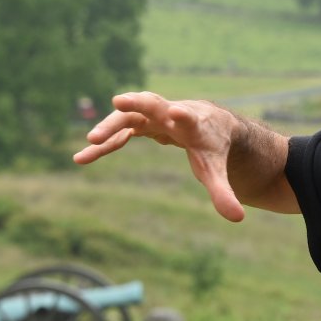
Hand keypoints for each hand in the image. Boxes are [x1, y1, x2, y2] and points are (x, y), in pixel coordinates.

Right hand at [73, 92, 246, 221]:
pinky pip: (119, 132)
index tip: (177, 112)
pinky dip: (104, 143)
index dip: (183, 115)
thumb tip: (237, 218)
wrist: (207, 124)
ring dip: (110, 127)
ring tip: (90, 142)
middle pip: (153, 104)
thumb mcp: (215, 170)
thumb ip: (223, 193)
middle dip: (137, 103)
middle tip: (119, 101)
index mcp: (194, 123)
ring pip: (129, 116)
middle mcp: (171, 113)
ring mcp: (153, 116)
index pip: (189, 117)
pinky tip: (83, 157)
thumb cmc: (212, 146)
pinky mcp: (140, 123)